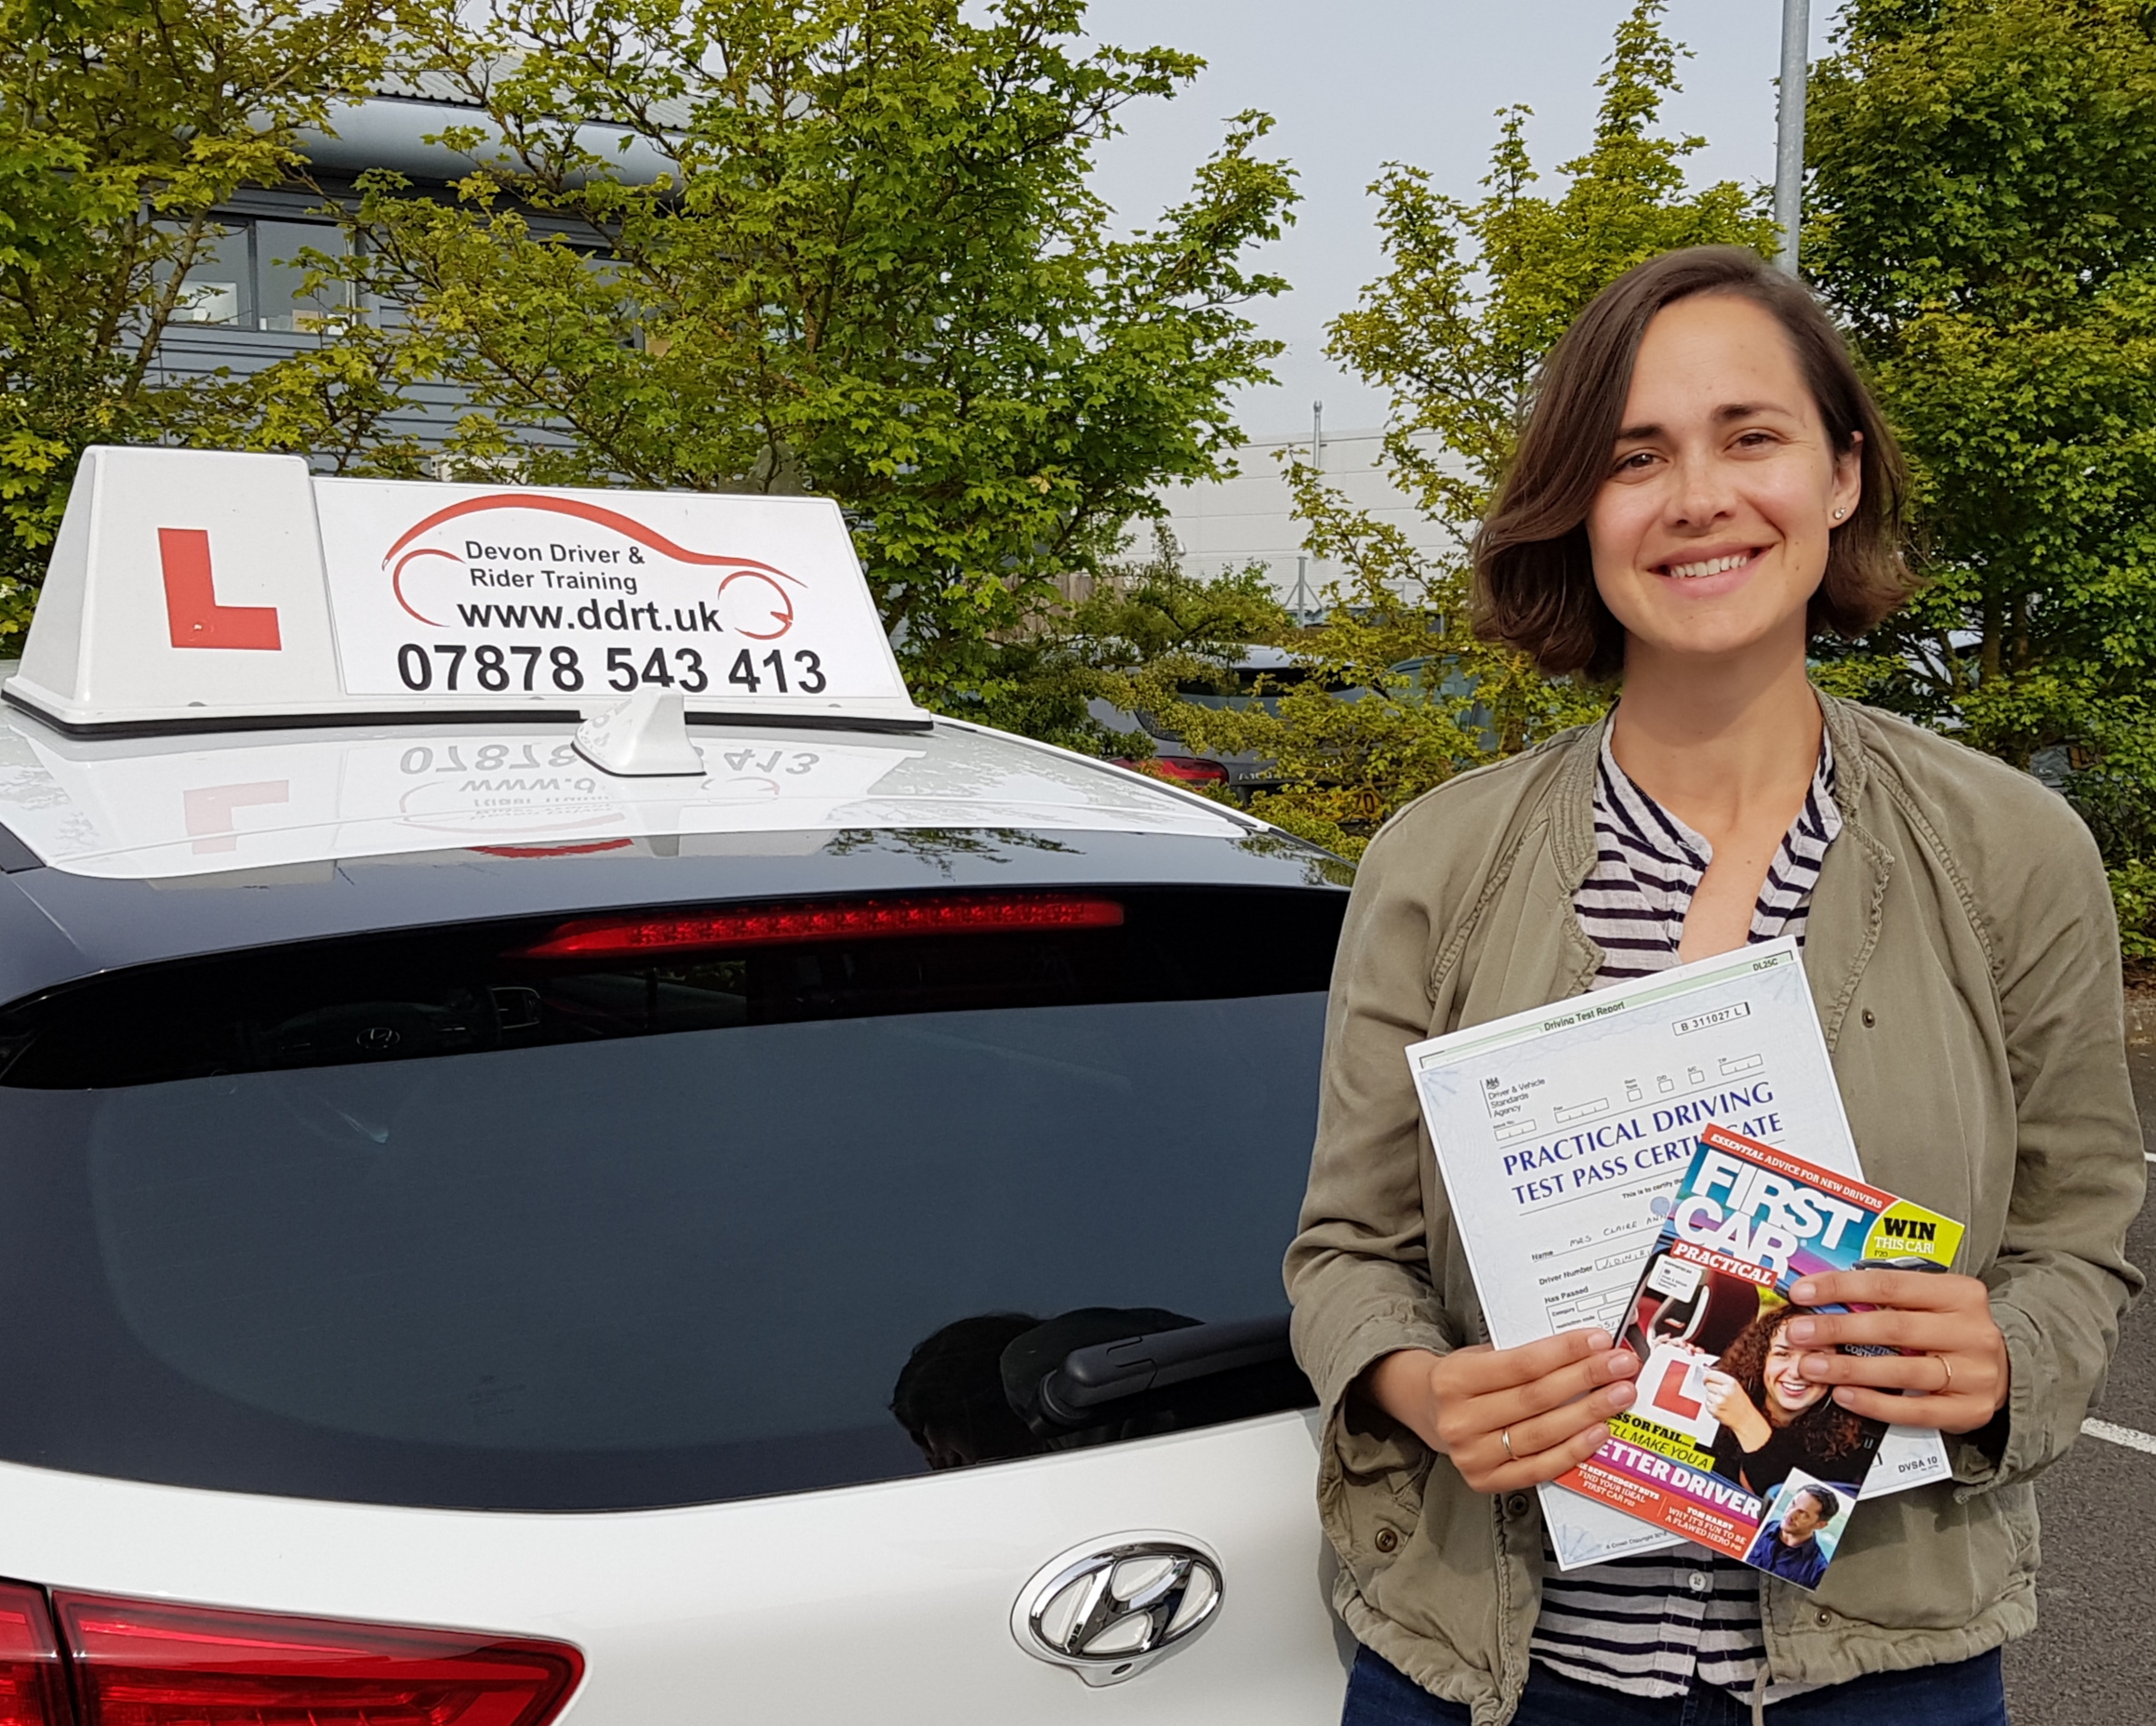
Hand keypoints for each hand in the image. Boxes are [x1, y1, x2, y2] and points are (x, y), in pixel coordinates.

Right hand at [1362, 1330, 1639, 1492]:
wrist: (1427, 1411)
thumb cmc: (1464, 1380)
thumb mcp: (1479, 1355)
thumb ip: (1523, 1356)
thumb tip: (1585, 1350)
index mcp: (1454, 1379)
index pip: (1522, 1364)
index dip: (1565, 1352)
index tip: (1600, 1341)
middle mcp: (1459, 1420)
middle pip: (1536, 1398)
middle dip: (1586, 1379)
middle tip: (1621, 1367)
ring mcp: (1471, 1455)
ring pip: (1542, 1433)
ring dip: (1588, 1413)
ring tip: (1619, 1396)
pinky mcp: (1485, 1480)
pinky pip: (1538, 1467)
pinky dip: (1572, 1451)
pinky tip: (1597, 1433)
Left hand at [1701, 1368, 1769, 1450]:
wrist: (1746, 1419)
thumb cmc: (1741, 1403)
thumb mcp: (1735, 1386)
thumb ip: (1721, 1378)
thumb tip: (1706, 1370)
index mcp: (1731, 1383)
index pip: (1710, 1374)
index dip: (1707, 1377)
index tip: (1706, 1379)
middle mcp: (1725, 1391)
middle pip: (1707, 1384)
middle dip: (1712, 1388)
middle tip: (1721, 1394)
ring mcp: (1719, 1400)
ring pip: (1707, 1394)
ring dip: (1712, 1398)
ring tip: (1722, 1402)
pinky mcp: (1714, 1409)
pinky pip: (1706, 1403)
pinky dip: (1711, 1406)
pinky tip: (1720, 1407)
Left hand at [1784, 1270, 2010, 1434]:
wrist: (2011, 1368)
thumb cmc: (1952, 1328)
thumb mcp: (1931, 1301)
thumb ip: (1888, 1297)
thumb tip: (1821, 1297)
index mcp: (1961, 1293)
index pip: (1890, 1284)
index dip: (1841, 1287)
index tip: (1802, 1293)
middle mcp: (1972, 1331)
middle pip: (1894, 1327)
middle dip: (1838, 1330)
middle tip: (1798, 1333)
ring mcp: (1976, 1373)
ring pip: (1903, 1370)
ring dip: (1850, 1369)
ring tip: (1812, 1366)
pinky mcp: (1971, 1410)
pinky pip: (1915, 1410)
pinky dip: (1876, 1403)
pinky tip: (1845, 1395)